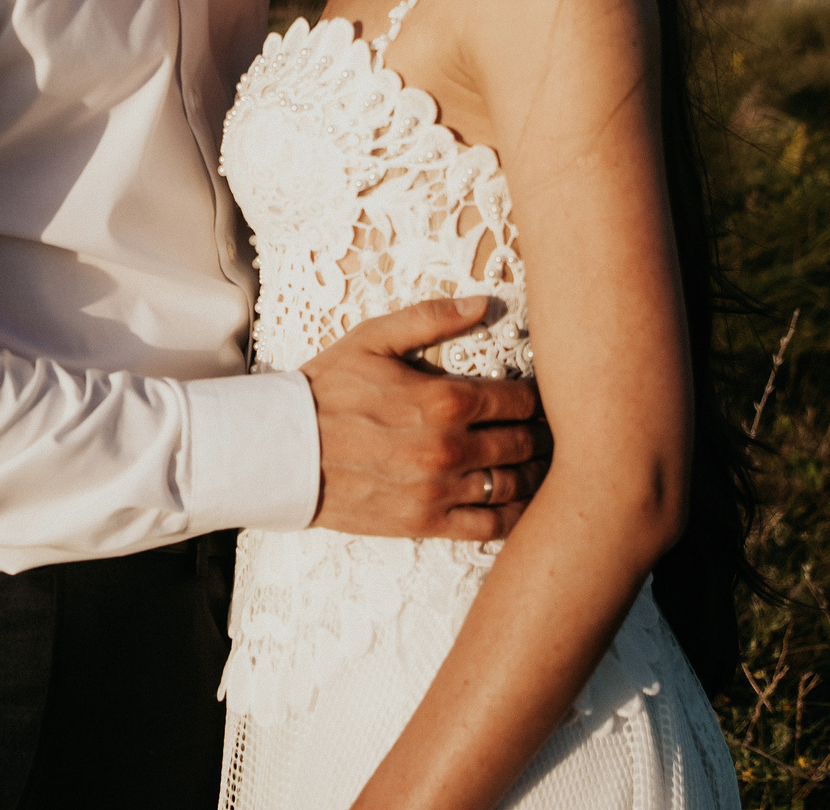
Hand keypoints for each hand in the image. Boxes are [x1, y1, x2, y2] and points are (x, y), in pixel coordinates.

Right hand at [301, 297, 549, 540]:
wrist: (282, 449)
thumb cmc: (327, 389)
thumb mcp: (373, 339)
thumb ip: (432, 317)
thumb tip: (484, 303)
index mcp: (444, 398)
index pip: (521, 399)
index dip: (536, 397)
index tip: (537, 397)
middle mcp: (450, 447)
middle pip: (524, 443)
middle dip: (540, 434)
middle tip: (546, 430)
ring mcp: (439, 489)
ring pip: (514, 485)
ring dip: (533, 474)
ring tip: (536, 464)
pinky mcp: (426, 522)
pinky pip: (489, 526)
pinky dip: (514, 516)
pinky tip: (517, 503)